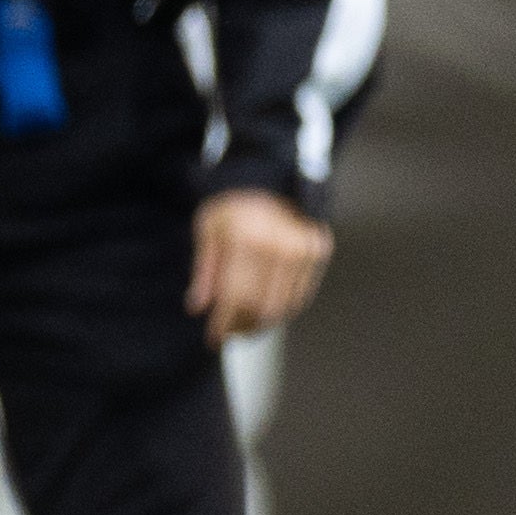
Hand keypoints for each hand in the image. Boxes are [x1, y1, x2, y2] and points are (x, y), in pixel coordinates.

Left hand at [187, 189, 332, 342]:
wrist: (270, 175)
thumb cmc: (232, 203)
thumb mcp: (208, 229)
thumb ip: (204, 270)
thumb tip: (197, 308)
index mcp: (246, 240)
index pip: (235, 298)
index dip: (224, 324)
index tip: (213, 339)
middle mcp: (279, 246)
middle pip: (261, 308)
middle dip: (243, 328)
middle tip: (229, 334)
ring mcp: (303, 249)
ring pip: (284, 306)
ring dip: (263, 324)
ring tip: (245, 327)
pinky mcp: (318, 250)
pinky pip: (301, 294)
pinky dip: (282, 309)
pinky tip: (265, 312)